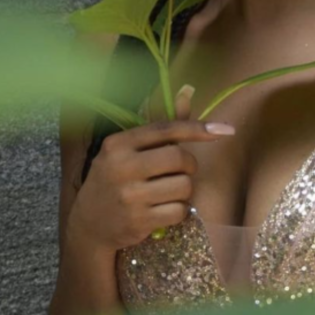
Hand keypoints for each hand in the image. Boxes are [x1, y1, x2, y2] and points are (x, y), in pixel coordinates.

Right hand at [71, 84, 232, 249]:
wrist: (90, 224)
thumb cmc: (115, 179)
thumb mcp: (128, 150)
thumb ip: (160, 128)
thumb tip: (188, 91)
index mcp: (118, 144)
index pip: (165, 129)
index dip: (197, 128)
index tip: (224, 130)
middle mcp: (121, 167)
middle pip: (179, 158)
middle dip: (190, 165)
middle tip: (181, 172)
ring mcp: (130, 196)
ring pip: (184, 186)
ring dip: (184, 189)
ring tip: (168, 192)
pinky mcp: (139, 221)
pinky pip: (179, 210)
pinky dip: (179, 210)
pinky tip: (163, 209)